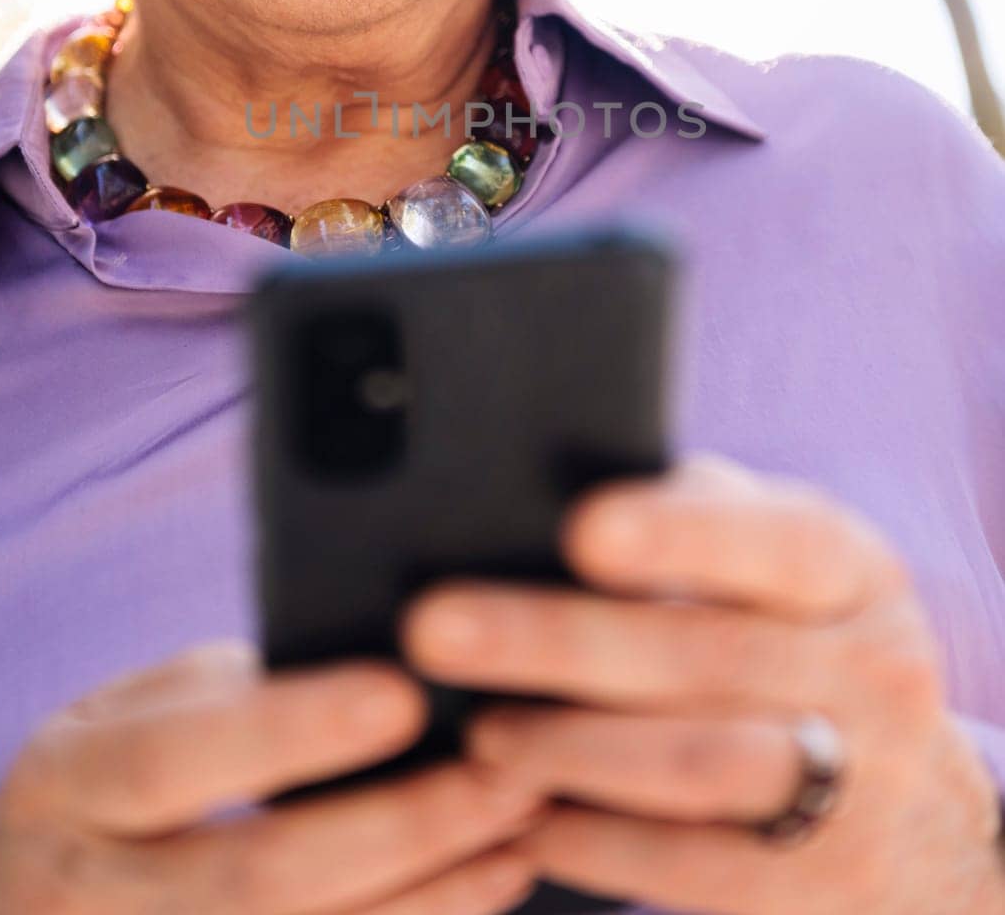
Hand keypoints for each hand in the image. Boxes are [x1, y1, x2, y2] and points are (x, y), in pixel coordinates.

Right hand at [0, 639, 547, 913]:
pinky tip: (480, 894)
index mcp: (68, 787)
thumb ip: (219, 695)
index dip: (289, 730)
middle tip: (505, 771)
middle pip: (257, 876)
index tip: (403, 692)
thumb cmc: (95, 790)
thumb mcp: (118, 719)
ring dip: (427, 899)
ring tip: (521, 831)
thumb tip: (365, 656)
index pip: (174, 759)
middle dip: (397, 827)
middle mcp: (90, 894)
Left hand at [399, 453, 1004, 914]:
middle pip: (706, 655)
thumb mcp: (777, 566)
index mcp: (852, 570)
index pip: (774, 540)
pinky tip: (524, 821)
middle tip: (438, 627)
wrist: (915, 811)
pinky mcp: (819, 885)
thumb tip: (552, 480)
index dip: (679, 534)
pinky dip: (595, 845)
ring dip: (569, 748)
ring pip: (696, 767)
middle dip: (558, 641)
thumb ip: (693, 518)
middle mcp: (872, 671)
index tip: (578, 528)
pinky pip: (690, 869)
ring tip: (479, 733)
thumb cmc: (793, 641)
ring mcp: (857, 786)